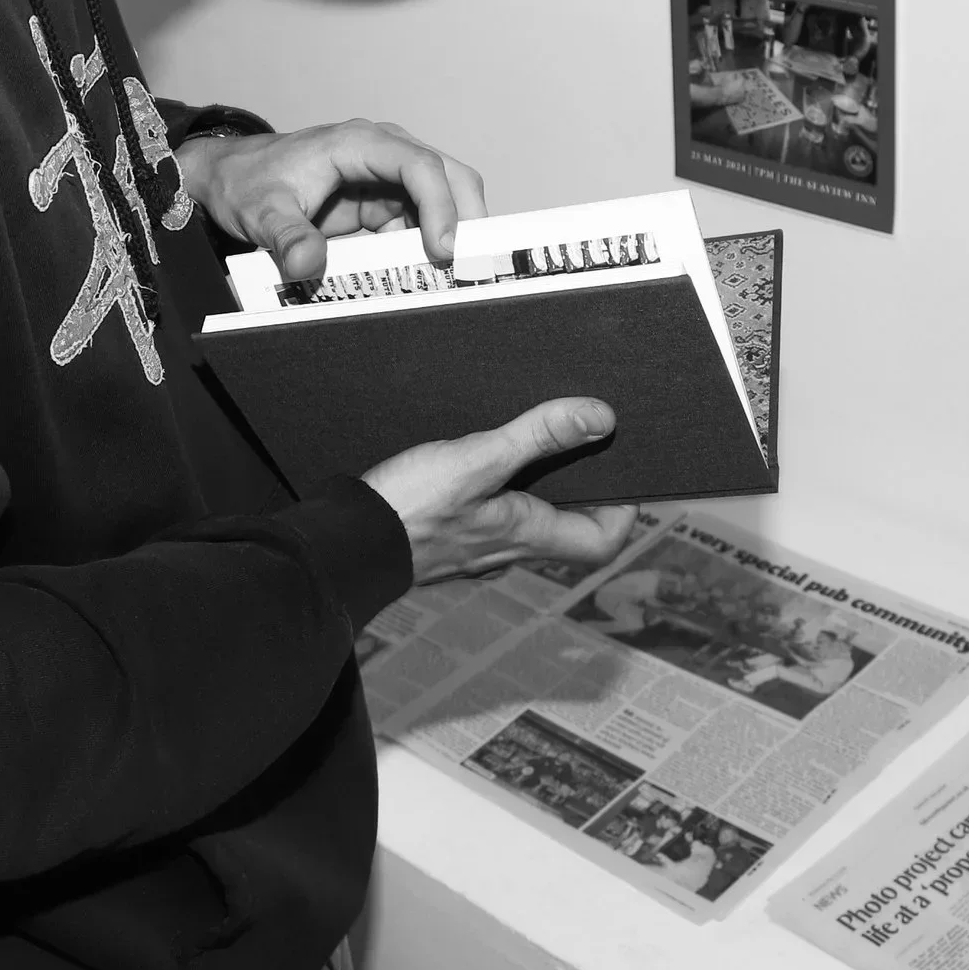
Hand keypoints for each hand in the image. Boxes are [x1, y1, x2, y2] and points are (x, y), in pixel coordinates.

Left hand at [176, 120, 484, 283]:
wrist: (230, 178)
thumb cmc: (248, 182)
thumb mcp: (261, 212)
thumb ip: (286, 237)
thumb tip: (308, 265)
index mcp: (359, 143)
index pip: (419, 165)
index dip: (440, 205)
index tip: (444, 250)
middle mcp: (384, 152)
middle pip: (450, 175)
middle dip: (467, 218)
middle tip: (473, 267)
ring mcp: (388, 178)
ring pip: (445, 200)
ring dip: (454, 237)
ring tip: (457, 281)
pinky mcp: (384, 203)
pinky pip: (421, 224)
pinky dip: (431, 250)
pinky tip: (430, 279)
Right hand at [365, 397, 638, 581]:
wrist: (343, 545)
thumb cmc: (408, 510)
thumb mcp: (478, 459)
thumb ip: (538, 436)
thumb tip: (600, 418)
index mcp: (525, 535)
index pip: (601, 543)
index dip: (624, 511)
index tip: (626, 473)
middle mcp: (506, 550)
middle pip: (567, 531)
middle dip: (582, 491)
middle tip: (584, 446)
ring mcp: (475, 549)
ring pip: (526, 523)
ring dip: (539, 488)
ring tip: (535, 443)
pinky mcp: (446, 540)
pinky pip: (490, 518)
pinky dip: (500, 491)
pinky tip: (479, 463)